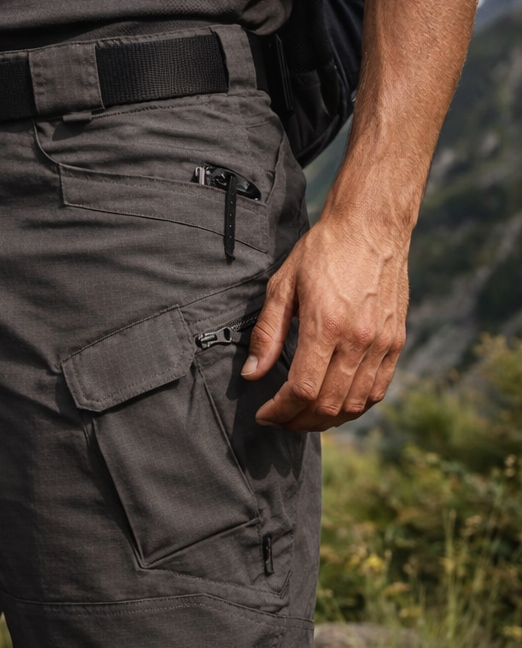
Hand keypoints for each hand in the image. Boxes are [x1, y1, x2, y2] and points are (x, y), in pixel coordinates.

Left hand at [241, 211, 408, 432]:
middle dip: (297, 421)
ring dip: (325, 421)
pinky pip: (377, 391)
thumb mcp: (282, 286)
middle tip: (279, 419)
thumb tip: (252, 373)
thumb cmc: (322, 252)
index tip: (264, 414)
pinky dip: (353, 408)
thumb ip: (267, 333)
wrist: (372, 226)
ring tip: (301, 417)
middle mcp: (359, 339)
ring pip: (354, 405)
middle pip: (328, 404)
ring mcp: (382, 343)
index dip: (280, 410)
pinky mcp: (396, 341)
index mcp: (326, 325)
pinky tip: (333, 405)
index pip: (302, 389)